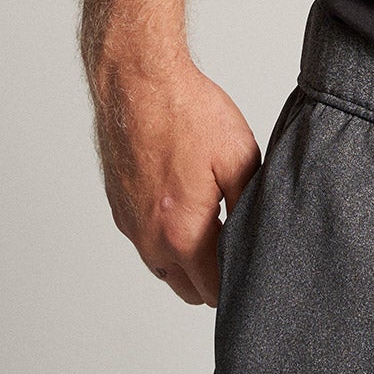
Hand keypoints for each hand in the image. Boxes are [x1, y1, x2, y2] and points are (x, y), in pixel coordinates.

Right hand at [90, 52, 259, 306]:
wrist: (138, 82)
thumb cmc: (187, 113)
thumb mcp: (240, 158)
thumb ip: (247, 208)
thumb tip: (255, 238)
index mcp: (182, 233)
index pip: (212, 291)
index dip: (238, 284)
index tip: (255, 268)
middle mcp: (149, 238)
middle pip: (186, 289)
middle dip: (214, 279)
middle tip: (239, 247)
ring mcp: (129, 224)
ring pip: (163, 267)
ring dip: (188, 260)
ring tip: (216, 226)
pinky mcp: (118, 206)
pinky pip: (146, 241)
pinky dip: (166, 237)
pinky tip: (187, 207)